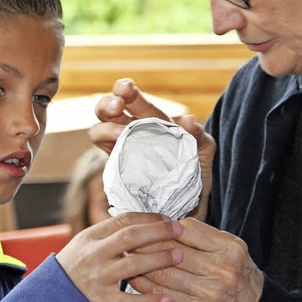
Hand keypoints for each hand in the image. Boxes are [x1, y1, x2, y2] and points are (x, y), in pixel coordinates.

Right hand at [55, 213, 183, 301]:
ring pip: (132, 265)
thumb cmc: (75, 264)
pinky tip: (166, 298)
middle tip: (179, 230)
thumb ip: (110, 232)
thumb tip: (143, 219)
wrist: (52, 292)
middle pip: (129, 237)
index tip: (167, 218)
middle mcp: (94, 255)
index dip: (148, 218)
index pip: (123, 220)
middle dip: (158, 232)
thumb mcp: (86, 241)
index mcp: (91, 236)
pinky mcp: (101, 301)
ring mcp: (98, 278)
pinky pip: (128, 301)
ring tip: (179, 256)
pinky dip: (149, 300)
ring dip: (159, 259)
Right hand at [89, 78, 215, 219]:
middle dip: (107, 103)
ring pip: (98, 131)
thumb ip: (200, 137)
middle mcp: (131, 133)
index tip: (127, 89)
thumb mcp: (203, 154)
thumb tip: (188, 121)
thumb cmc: (195, 176)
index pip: (131, 100)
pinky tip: (119, 153)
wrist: (187, 212)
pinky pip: (104, 161)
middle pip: (106, 110)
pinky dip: (108, 153)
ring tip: (120, 134)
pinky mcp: (115, 174)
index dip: (124, 90)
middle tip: (118, 106)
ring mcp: (121, 153)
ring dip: (105, 128)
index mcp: (151, 122)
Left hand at [129, 218, 263, 301]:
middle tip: (128, 237)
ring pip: (166, 275)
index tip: (147, 224)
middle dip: (146, 244)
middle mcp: (221, 270)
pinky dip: (146, 286)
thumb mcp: (230, 244)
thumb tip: (170, 224)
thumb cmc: (237, 269)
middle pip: (174, 252)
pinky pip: (165, 295)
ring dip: (141, 265)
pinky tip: (134, 278)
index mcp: (229, 248)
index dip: (163, 228)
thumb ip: (203, 234)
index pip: (188, 231)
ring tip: (125, 255)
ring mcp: (209, 293)